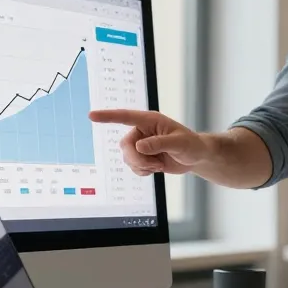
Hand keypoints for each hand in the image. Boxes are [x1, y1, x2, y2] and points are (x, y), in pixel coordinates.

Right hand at [88, 109, 210, 175]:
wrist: (195, 157)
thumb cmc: (190, 145)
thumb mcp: (179, 143)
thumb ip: (159, 144)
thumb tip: (139, 146)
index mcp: (150, 121)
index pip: (126, 116)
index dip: (108, 116)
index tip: (92, 116)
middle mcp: (142, 131)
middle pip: (125, 145)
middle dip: (137, 159)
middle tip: (155, 165)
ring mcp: (140, 144)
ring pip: (127, 158)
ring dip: (142, 166)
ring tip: (159, 165)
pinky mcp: (142, 156)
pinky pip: (132, 166)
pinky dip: (142, 171)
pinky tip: (155, 169)